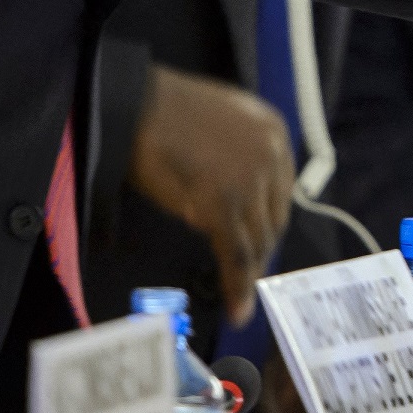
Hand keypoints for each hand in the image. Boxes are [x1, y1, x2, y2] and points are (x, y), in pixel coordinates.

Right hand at [129, 66, 294, 325]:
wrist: (131, 105)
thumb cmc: (163, 115)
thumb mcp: (221, 126)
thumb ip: (241, 157)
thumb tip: (241, 197)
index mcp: (274, 132)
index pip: (281, 191)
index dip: (267, 223)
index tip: (259, 244)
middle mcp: (272, 154)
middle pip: (274, 218)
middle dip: (260, 248)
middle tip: (244, 272)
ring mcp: (250, 179)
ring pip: (258, 240)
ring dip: (250, 271)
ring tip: (241, 296)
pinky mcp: (223, 204)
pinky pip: (236, 254)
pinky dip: (238, 285)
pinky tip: (238, 308)